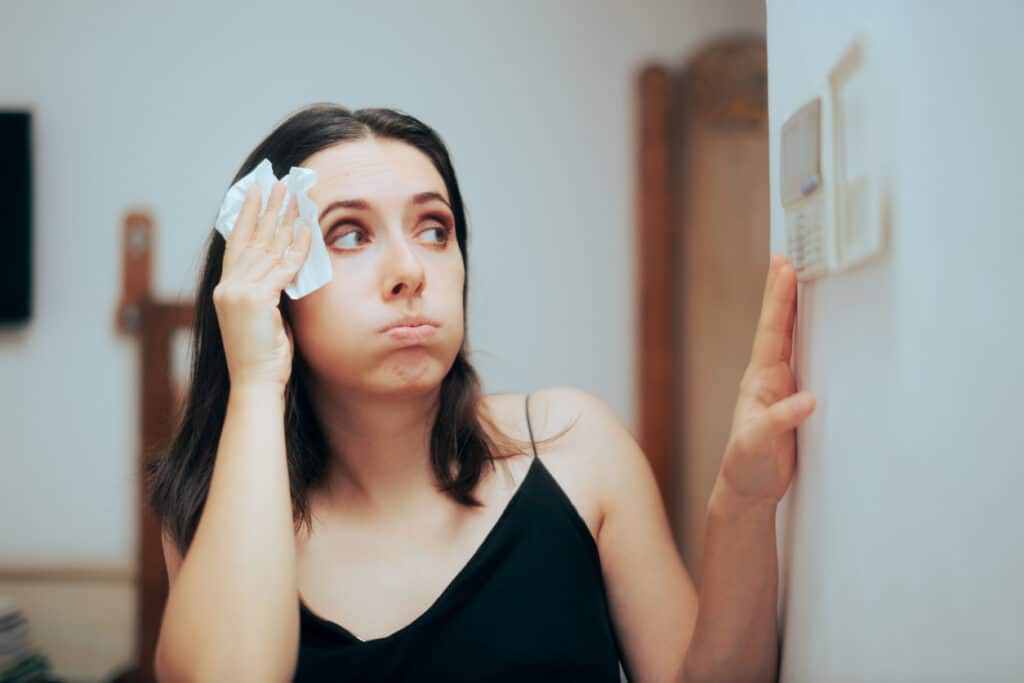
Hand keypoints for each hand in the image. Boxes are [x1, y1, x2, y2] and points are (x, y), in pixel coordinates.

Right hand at [213, 181, 311, 392]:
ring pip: (267, 247)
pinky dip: (297, 248)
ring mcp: (239, 292)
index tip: (256, 193)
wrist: (255, 383)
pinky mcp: (255, 300)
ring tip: (295, 197)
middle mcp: (228, 286)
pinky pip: (282, 267)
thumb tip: (286, 267)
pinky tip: (307, 230)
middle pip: (251, 238)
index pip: (236, 243)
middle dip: (267, 209)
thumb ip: (269, 290)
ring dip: (284, 220)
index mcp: (226, 289)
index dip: (246, 216)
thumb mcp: (264, 317)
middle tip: (279, 183)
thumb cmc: (263, 357)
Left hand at [717, 253, 815, 506]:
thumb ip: (779, 422)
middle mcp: (768, 378)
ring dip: (793, 310)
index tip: (784, 268)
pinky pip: (803, 360)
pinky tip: (817, 327)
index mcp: (759, 381)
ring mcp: (780, 387)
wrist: (746, 490)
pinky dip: (809, 339)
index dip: (778, 300)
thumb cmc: (746, 467)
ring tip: (797, 279)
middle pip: (778, 326)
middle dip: (782, 292)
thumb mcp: (757, 444)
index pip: (772, 332)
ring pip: (789, 340)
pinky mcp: (792, 401)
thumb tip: (808, 399)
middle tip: (786, 256)